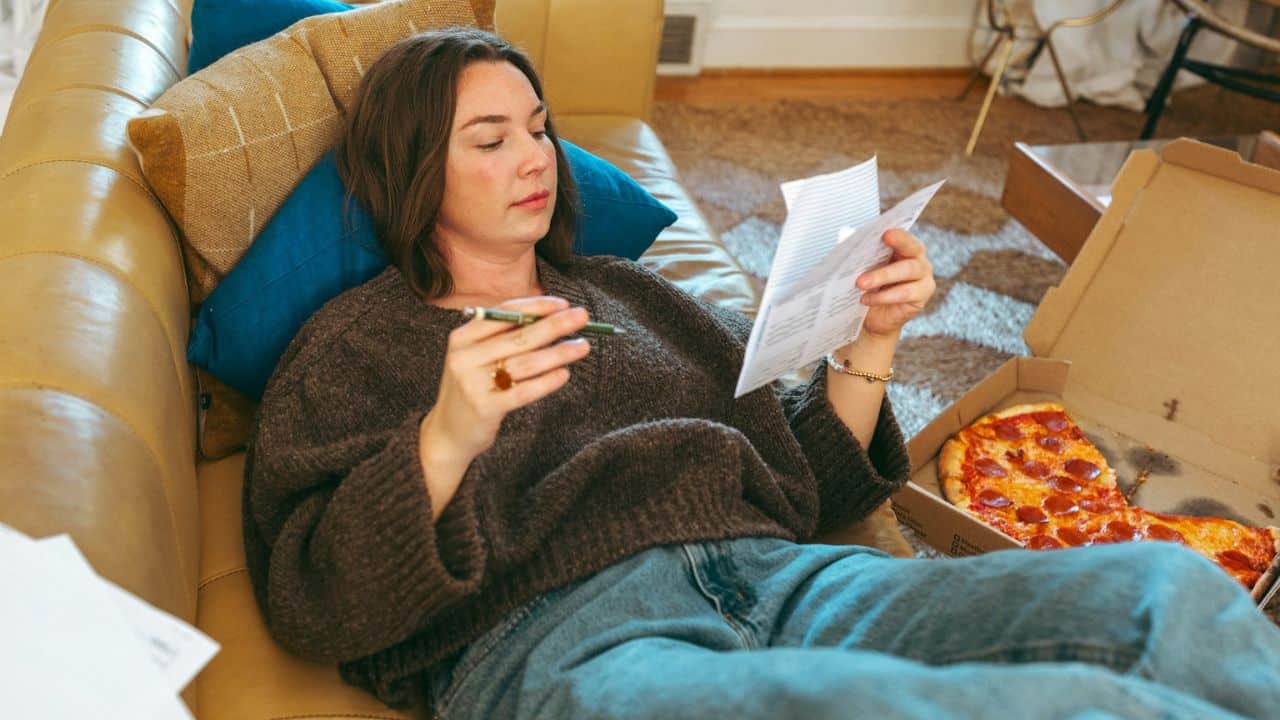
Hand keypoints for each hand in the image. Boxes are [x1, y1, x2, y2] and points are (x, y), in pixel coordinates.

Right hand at [420, 296, 590, 469]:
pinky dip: (547, 381)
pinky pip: (524, 391)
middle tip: (583, 317)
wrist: (448, 432)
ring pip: (526, 363)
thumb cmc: (473, 387)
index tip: (563, 304)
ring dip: (558, 353)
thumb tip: (551, 316)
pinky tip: (564, 374)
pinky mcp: (485, 407)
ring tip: (582, 346)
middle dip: (555, 324)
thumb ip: (504, 337)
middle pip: (519, 336)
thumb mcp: (476, 357)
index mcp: (462, 337)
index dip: (536, 306)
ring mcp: (472, 383)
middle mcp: (465, 357)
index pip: (504, 313)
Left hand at [855, 229, 934, 339]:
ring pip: (908, 271)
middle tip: (869, 256)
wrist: (873, 316)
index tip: (885, 234)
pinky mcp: (921, 296)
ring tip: (860, 283)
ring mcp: (924, 278)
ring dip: (882, 276)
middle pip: (911, 251)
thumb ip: (863, 254)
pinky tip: (866, 299)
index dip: (898, 235)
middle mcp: (919, 259)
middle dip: (890, 252)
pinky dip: (884, 296)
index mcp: (905, 246)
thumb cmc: (869, 285)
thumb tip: (849, 242)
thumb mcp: (864, 267)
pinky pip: (905, 293)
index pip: (905, 236)